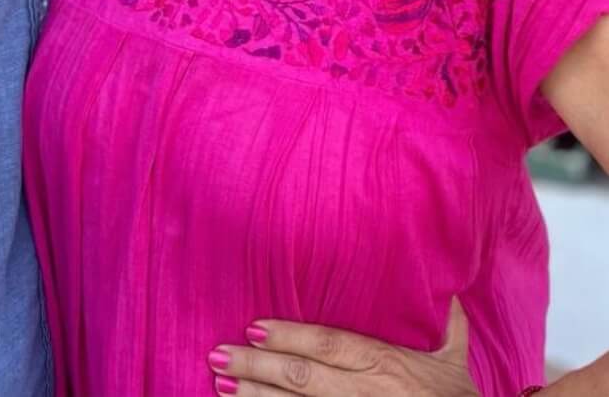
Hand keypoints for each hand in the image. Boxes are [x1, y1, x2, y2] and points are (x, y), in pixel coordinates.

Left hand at [207, 298, 478, 395]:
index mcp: (387, 364)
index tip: (254, 325)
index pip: (330, 344)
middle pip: (304, 378)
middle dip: (257, 366)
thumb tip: (449, 286)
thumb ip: (448, 322)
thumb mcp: (455, 361)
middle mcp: (369, 392)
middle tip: (217, 354)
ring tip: (220, 385)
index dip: (290, 335)